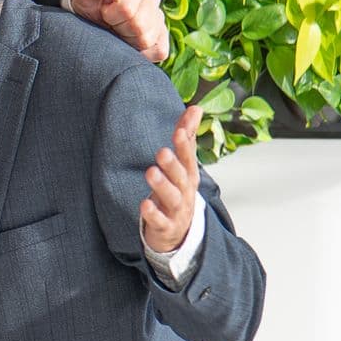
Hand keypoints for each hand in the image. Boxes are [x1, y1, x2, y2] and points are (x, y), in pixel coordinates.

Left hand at [70, 0, 169, 61]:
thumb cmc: (90, 5)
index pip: (127, 8)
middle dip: (119, 27)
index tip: (104, 11)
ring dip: (128, 40)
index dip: (110, 14)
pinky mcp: (162, 37)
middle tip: (111, 23)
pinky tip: (129, 43)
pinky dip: (141, 52)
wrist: (92, 19)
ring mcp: (159, 17)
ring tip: (119, 31)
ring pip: (147, 39)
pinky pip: (159, 50)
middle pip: (139, 25)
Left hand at [141, 105, 202, 252]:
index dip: (185, 145)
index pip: (189, 157)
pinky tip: (144, 204)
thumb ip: (187, 136)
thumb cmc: (178, 192)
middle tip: (162, 151)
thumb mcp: (183, 166)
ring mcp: (178, 211)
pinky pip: (160, 221)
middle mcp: (186, 192)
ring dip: (162, 185)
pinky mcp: (166, 227)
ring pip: (172, 198)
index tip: (179, 130)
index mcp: (189, 175)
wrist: (180, 233)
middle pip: (182, 177)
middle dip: (174, 164)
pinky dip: (153, 213)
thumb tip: (196, 107)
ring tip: (151, 172)